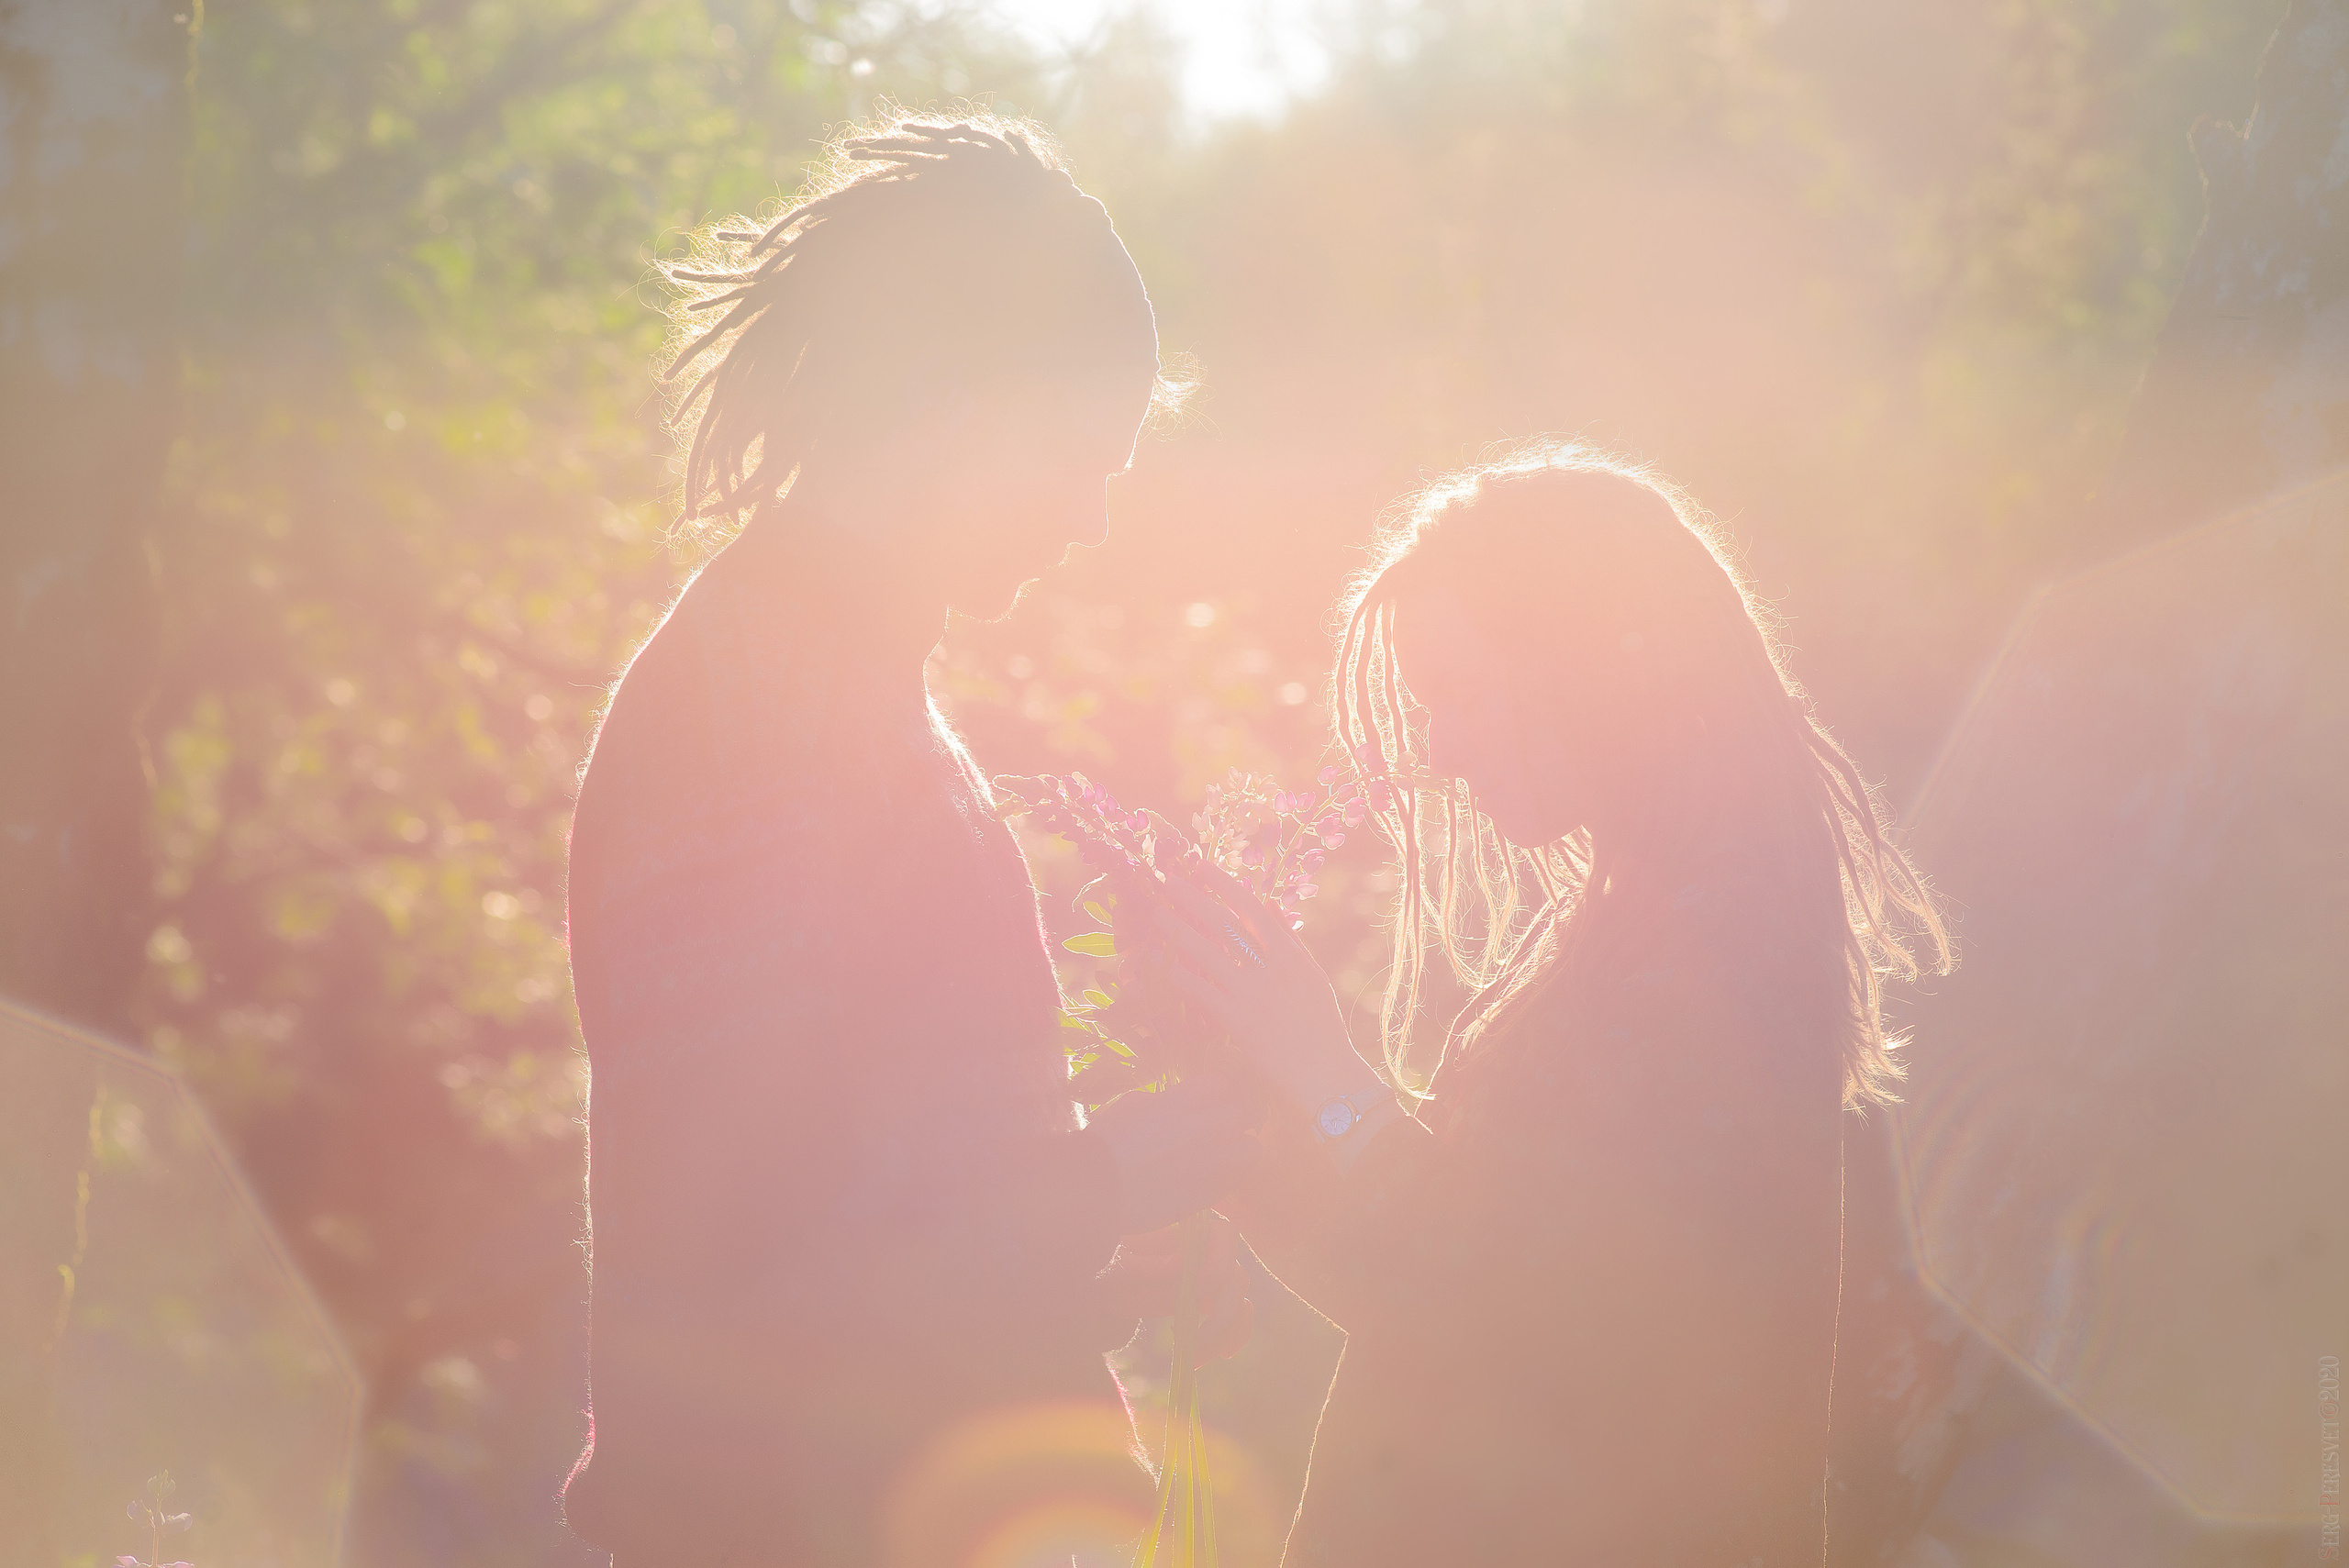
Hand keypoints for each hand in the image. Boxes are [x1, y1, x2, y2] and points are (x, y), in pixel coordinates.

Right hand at [1085, 1073, 1261, 1235]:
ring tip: (1221, 1155)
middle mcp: (1207, 1126)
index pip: (1225, 1083)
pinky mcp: (1210, 1192)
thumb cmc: (1106, 1141)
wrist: (1095, 1188)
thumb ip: (1167, 1099)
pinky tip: (1210, 1177)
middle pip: (1242, 1113)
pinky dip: (1228, 1176)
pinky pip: (1235, 1179)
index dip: (1218, 1093)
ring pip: (1251, 1147)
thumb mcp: (1133, 1102)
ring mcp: (1212, 1161)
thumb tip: (1180, 1101)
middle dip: (1230, 1119)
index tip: (1210, 1101)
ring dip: (1239, 1148)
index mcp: (1187, 1098)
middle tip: (1215, 1129)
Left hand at [1092, 1214, 1254, 1366]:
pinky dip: (1231, 1338)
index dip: (1219, 1264)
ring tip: (1197, 1359)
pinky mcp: (1209, 1303)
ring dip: (1226, 1333)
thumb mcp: (1118, 1264)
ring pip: (1238, 1303)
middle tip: (1196, 1338)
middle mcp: (1206, 1251)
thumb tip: (1183, 1265)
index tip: (1196, 1292)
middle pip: (1236, 1277)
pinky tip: (1214, 1355)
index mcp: (1187, 1231)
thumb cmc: (1110, 1263)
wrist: (1106, 1285)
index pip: (1225, 1235)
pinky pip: (1235, 1319)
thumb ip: (1148, 1264)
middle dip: (1222, 1313)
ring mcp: (1210, 1278)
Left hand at [1114, 863, 1385, 1118]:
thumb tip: (1270, 903)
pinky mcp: (1238, 1020)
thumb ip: (1290, 939)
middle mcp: (1270, 968)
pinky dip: (1183, 974)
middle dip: (1192, 899)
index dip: (1222, 884)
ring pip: (1207, 953)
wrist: (1323, 1069)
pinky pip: (1203, 991)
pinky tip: (1164, 962)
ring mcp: (1252, 994)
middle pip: (1224, 924)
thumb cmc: (1321, 1023)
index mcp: (1290, 954)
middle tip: (1165, 881)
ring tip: (1157, 914)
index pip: (1251, 907)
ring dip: (1179, 931)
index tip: (1199, 865)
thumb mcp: (1312, 975)